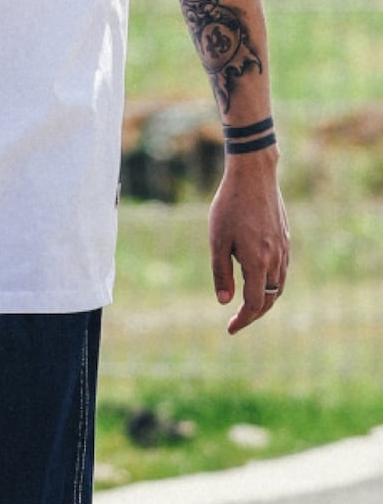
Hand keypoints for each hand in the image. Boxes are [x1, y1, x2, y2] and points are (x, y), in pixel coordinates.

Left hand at [209, 158, 289, 334]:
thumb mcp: (218, 240)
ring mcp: (284, 249)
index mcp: (258, 262)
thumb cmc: (230, 205)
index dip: (243, 319)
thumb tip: (225, 302)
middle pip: (270, 300)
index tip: (230, 328)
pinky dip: (273, 285)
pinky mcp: (286, 239)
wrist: (254, 175)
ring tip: (248, 307)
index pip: (254, 303)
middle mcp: (276, 260)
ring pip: (279, 287)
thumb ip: (221, 272)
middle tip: (237, 322)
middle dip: (253, 314)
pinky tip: (261, 282)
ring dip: (265, 301)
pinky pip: (283, 271)